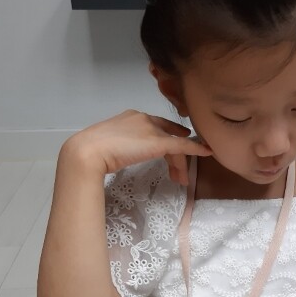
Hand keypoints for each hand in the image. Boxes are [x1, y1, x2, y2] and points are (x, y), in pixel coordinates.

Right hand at [61, 110, 211, 180]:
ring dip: (180, 163)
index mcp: (131, 117)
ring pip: (175, 144)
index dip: (169, 136)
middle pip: (168, 135)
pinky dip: (196, 148)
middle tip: (179, 175)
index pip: (156, 126)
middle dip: (176, 156)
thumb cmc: (92, 152)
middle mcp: (144, 118)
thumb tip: (121, 153)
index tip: (177, 146)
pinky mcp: (159, 141)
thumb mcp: (108, 145)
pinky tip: (207, 152)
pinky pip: (183, 145)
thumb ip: (121, 145)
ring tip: (181, 180)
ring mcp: (152, 129)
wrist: (88, 151)